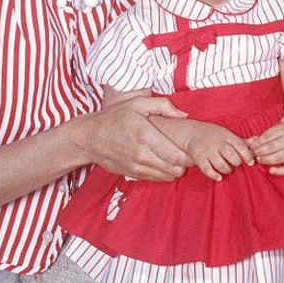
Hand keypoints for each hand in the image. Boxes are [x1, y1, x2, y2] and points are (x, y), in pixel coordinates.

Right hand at [75, 94, 189, 181]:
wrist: (90, 137)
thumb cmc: (114, 117)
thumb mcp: (137, 103)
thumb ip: (163, 106)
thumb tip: (184, 115)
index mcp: (145, 135)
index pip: (176, 156)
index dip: (189, 157)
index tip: (193, 149)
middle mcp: (142, 154)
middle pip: (174, 169)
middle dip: (185, 164)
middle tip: (187, 154)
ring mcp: (136, 166)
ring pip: (166, 177)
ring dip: (175, 170)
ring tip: (176, 158)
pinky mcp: (132, 174)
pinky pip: (155, 179)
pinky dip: (163, 173)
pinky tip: (163, 162)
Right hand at [178, 120, 254, 181]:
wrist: (192, 132)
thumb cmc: (215, 135)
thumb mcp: (228, 135)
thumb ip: (242, 141)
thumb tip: (257, 141)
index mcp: (227, 136)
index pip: (240, 145)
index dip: (247, 155)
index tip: (251, 163)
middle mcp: (217, 143)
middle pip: (231, 155)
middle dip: (236, 163)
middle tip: (236, 165)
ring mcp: (208, 150)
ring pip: (220, 164)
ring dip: (227, 169)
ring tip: (228, 169)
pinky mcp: (199, 158)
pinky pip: (207, 169)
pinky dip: (214, 175)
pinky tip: (219, 177)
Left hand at [249, 120, 283, 174]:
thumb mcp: (280, 126)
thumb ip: (268, 133)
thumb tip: (252, 141)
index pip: (267, 136)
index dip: (257, 142)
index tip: (250, 146)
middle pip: (271, 147)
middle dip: (259, 151)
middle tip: (251, 154)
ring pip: (277, 157)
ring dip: (265, 159)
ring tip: (258, 160)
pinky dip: (279, 171)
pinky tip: (271, 171)